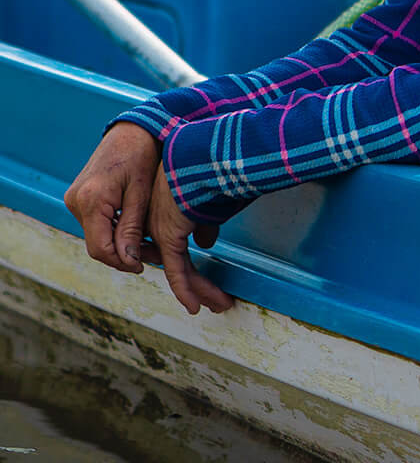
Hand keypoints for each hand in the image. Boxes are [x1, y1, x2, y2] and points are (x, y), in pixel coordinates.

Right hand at [64, 123, 161, 274]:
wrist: (132, 131)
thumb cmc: (141, 156)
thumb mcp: (141, 194)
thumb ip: (132, 228)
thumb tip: (128, 261)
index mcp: (91, 200)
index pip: (100, 248)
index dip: (122, 262)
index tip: (143, 266)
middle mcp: (76, 201)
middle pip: (97, 244)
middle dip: (124, 255)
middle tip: (153, 256)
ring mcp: (75, 199)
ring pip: (97, 236)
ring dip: (120, 244)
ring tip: (150, 244)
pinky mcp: (79, 197)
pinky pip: (95, 224)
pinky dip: (114, 231)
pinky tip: (136, 230)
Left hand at [145, 168, 231, 316]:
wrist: (203, 156)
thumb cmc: (210, 167)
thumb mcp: (207, 195)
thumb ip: (203, 220)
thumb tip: (205, 241)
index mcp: (164, 207)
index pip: (173, 243)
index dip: (188, 263)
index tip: (204, 277)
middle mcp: (156, 220)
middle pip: (175, 259)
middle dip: (198, 281)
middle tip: (213, 296)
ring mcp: (159, 229)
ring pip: (178, 268)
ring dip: (201, 288)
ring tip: (219, 303)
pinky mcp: (167, 236)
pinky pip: (178, 270)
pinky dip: (186, 289)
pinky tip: (195, 306)